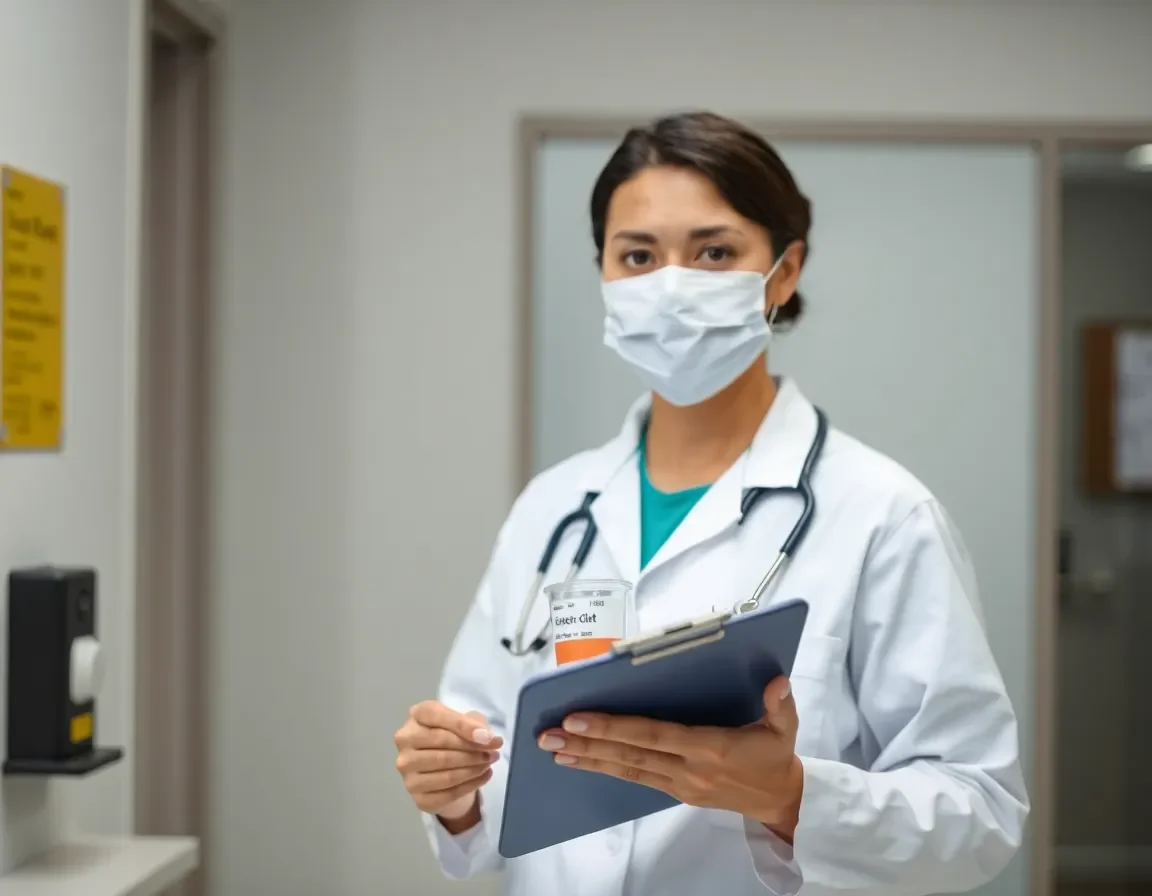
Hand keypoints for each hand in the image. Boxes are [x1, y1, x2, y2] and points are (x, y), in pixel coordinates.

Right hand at [394, 701, 502, 822]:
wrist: (444, 769)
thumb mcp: (466, 721)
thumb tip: (485, 738)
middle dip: (473, 749)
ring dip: (474, 768)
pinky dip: (471, 785)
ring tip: (490, 763)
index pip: (436, 715)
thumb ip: (474, 723)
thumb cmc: (454, 737)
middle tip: (494, 752)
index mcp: (416, 715)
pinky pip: (449, 792)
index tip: (488, 737)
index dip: (463, 726)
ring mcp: (407, 770)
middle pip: (441, 743)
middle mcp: (405, 740)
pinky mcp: (417, 795)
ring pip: (445, 771)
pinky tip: (484, 776)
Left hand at [537, 676, 803, 837]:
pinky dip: (605, 769)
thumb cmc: (776, 756)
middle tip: (547, 735)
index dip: (613, 727)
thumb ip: (780, 703)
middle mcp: (689, 767)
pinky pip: (635, 778)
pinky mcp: (677, 791)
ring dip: (587, 759)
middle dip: (585, 744)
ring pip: (626, 769)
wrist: (781, 801)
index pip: (652, 734)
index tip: (578, 718)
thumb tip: (777, 681)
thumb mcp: (786, 727)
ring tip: (553, 749)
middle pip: (628, 754)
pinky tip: (580, 761)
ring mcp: (680, 783)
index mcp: (709, 746)